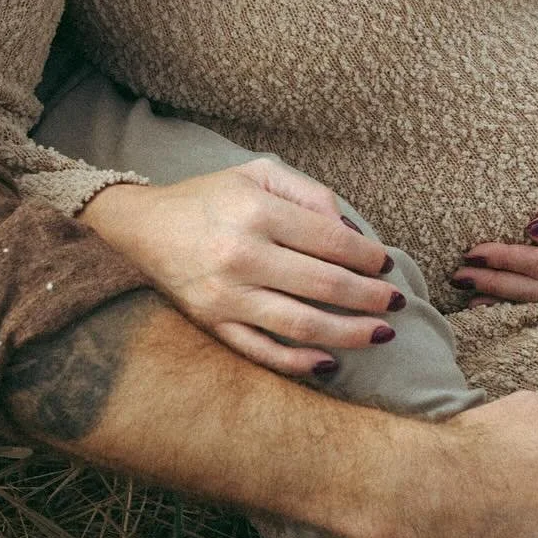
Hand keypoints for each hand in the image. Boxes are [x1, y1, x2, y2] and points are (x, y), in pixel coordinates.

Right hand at [79, 160, 401, 376]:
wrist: (141, 227)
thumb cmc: (209, 198)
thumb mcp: (257, 175)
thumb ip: (308, 193)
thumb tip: (351, 229)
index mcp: (256, 211)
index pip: (330, 239)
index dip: (367, 256)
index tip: (387, 265)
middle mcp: (242, 254)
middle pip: (324, 285)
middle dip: (370, 297)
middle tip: (397, 303)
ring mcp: (226, 296)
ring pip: (302, 325)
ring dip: (350, 333)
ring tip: (381, 333)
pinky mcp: (212, 326)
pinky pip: (263, 353)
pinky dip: (300, 363)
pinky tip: (331, 362)